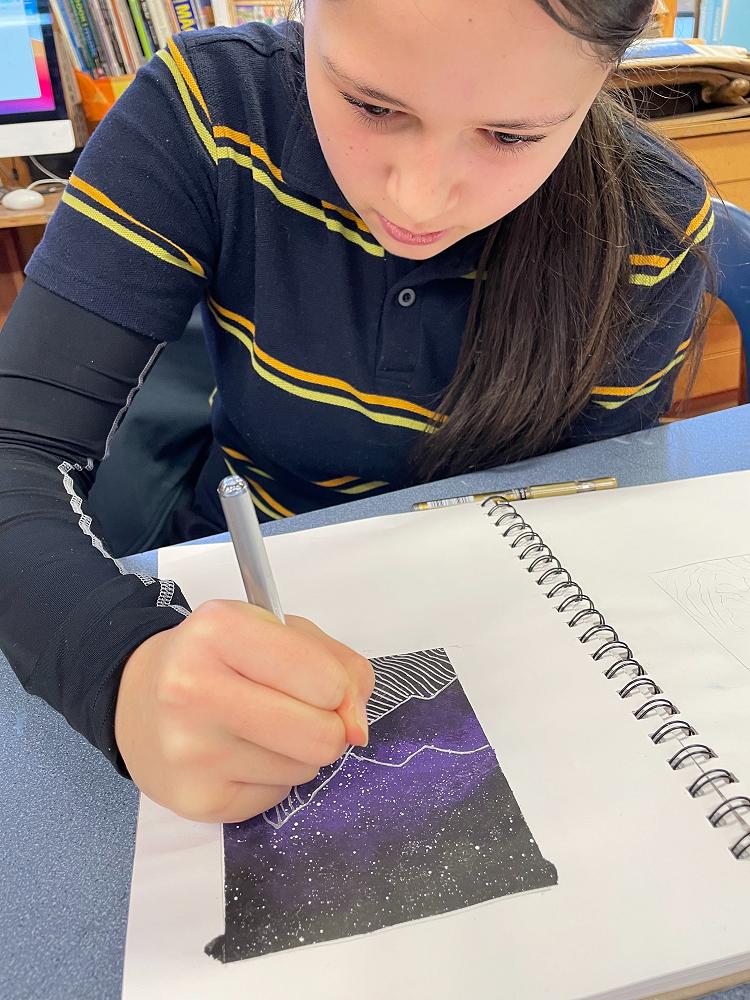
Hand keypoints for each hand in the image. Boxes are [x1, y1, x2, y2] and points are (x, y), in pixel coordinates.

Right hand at [114, 600, 374, 822]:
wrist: (136, 697)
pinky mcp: (195, 800)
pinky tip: (237, 754)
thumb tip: (357, 726)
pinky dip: (270, 776)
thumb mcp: (275, 631)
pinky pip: (276, 795)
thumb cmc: (219, 657)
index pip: (327, 682)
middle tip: (298, 711)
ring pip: (304, 769)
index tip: (322, 684)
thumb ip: (336, 663)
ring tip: (258, 728)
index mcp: (218, 631)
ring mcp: (191, 751)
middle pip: (322, 736)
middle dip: (328, 726)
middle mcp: (194, 689)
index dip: (339, 687)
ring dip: (297, 751)